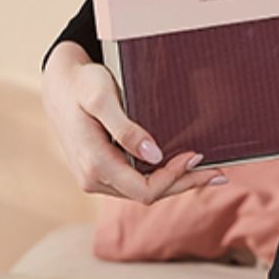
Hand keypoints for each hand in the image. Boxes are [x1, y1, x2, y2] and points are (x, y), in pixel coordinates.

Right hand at [41, 42, 226, 204]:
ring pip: (145, 192)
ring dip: (178, 183)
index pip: (144, 190)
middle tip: (219, 172)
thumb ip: (125, 128)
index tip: (196, 156)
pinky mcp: (103, 172)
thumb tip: (153, 155)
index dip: (175, 178)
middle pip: (149, 195)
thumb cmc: (81, 84)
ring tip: (210, 173)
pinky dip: (164, 177)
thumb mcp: (101, 98)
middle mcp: (93, 179)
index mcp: (94, 165)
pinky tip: (186, 169)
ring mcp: (97, 178)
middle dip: (185, 184)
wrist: (59, 83)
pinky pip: (138, 182)